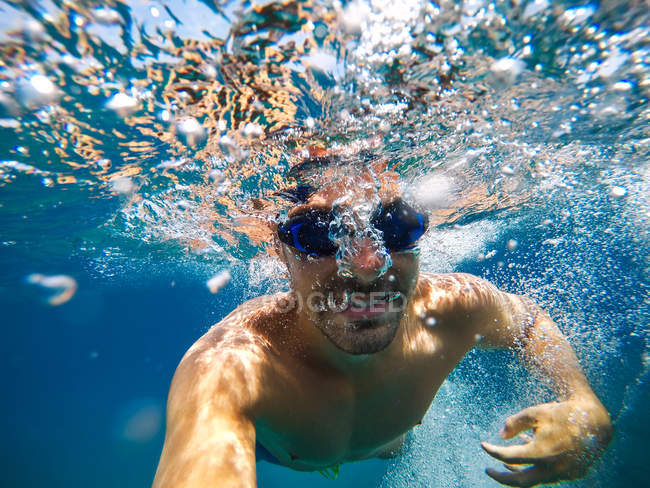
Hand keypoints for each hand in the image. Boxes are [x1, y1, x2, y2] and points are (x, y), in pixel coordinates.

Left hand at [481, 398, 611, 486]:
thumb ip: (515, 423)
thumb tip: (501, 436)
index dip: (492, 451)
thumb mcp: (535, 412)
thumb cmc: (562, 414)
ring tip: (507, 463)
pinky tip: (530, 453)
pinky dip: (536, 467)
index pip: (508, 457)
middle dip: (502, 478)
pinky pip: (549, 474)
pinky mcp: (572, 473)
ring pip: (535, 479)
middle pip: (520, 482)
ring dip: (519, 472)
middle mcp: (552, 468)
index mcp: (540, 453)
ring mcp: (564, 474)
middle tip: (489, 470)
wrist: (595, 421)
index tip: (483, 445)